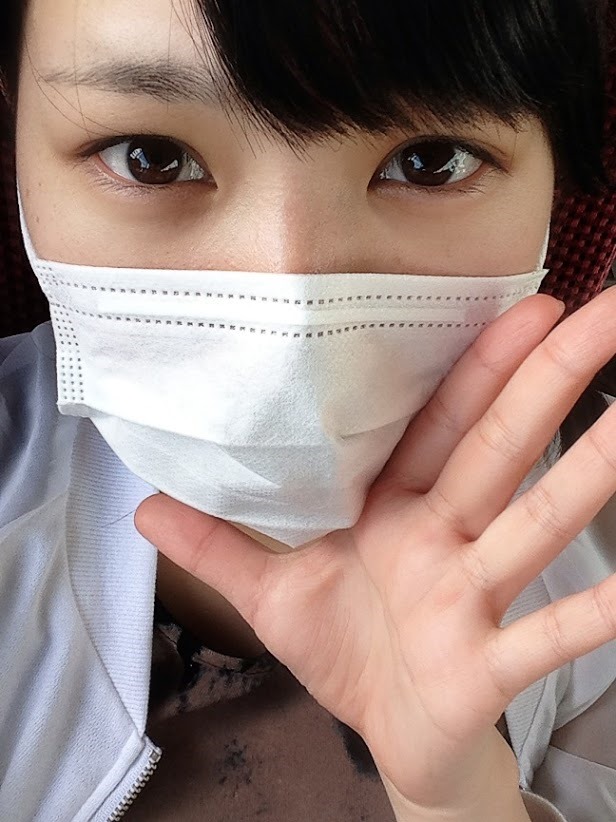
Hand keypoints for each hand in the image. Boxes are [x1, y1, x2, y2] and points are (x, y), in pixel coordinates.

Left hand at [136, 287, 615, 813]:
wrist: (384, 737)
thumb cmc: (345, 652)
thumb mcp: (270, 594)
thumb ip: (216, 545)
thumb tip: (144, 505)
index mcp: (393, 513)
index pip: (437, 426)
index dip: (475, 369)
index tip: (519, 308)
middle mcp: (443, 542)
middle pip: (498, 451)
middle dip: (550, 383)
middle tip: (601, 314)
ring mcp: (472, 600)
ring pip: (534, 524)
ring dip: (588, 471)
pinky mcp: (486, 665)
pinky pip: (547, 636)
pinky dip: (593, 613)